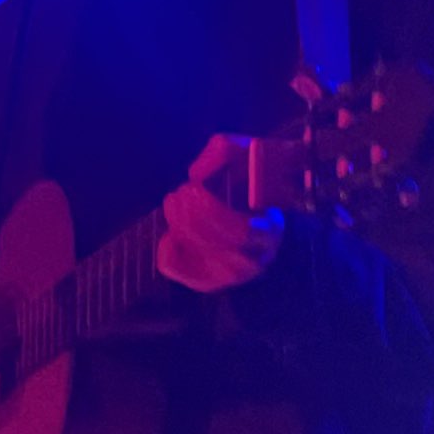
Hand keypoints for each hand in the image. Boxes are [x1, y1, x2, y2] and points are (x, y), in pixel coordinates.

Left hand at [156, 134, 280, 295]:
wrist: (259, 220)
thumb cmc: (251, 185)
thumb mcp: (247, 157)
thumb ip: (223, 152)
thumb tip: (197, 172)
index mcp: (268, 234)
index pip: (239, 233)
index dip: (211, 211)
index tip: (194, 187)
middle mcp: (250, 260)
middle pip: (211, 242)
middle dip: (187, 214)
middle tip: (181, 191)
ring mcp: (226, 276)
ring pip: (193, 252)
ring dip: (176, 222)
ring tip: (174, 200)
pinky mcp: (204, 281)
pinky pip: (174, 267)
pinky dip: (166, 248)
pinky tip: (172, 232)